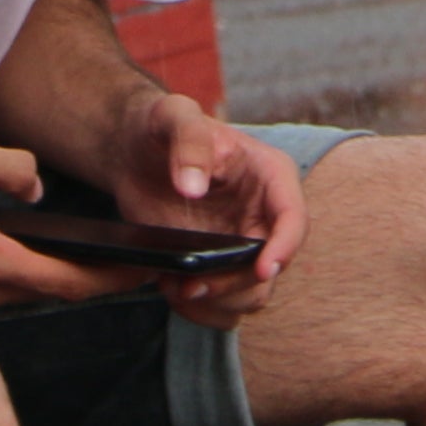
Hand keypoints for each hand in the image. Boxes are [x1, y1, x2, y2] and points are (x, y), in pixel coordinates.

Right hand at [0, 133, 129, 316]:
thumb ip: (8, 168)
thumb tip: (36, 187)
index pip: (65, 282)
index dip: (112, 278)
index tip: (148, 271)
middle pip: (43, 292)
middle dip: (86, 277)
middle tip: (125, 259)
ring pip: (10, 293)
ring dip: (42, 275)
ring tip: (76, 252)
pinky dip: (3, 276)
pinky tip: (12, 252)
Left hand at [86, 90, 305, 324]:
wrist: (133, 151)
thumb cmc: (161, 126)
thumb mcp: (173, 116)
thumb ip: (188, 142)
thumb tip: (193, 187)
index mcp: (269, 176)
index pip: (293, 218)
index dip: (285, 246)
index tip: (264, 268)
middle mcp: (263, 215)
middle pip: (271, 268)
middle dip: (236, 285)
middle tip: (193, 286)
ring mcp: (242, 244)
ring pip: (251, 295)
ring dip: (217, 302)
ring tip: (176, 289)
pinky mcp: (218, 265)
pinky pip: (223, 303)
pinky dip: (200, 309)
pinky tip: (171, 291)